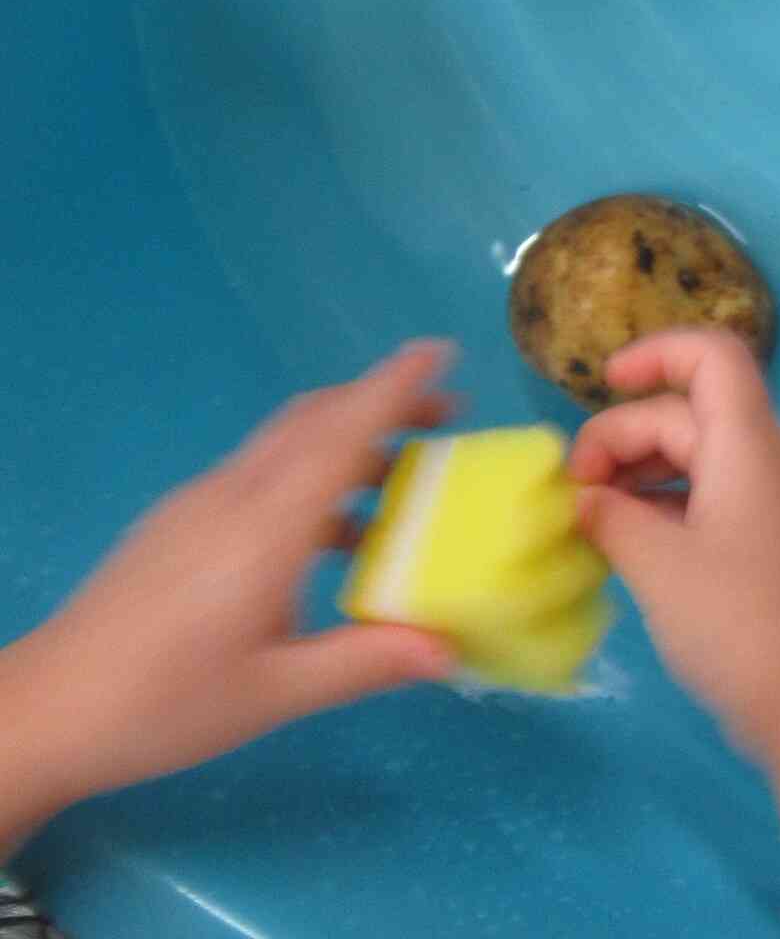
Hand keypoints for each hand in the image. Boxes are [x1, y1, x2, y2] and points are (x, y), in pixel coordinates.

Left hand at [2, 343, 455, 826]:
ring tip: (397, 479)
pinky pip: (257, 470)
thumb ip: (363, 662)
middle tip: (444, 414)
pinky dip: (307, 471)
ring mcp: (198, 502)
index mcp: (266, 528)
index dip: (391, 387)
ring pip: (283, 442)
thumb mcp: (273, 695)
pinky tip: (324, 534)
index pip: (340, 433)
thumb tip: (449, 648)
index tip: (439, 351)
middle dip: (380, 402)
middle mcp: (234, 496)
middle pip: (314, 420)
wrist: (47, 709)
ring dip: (344, 437)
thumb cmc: (164, 704)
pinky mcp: (176, 521)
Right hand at [570, 333, 779, 762]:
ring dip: (643, 473)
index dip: (656, 353)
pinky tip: (630, 545)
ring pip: (702, 457)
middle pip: (692, 412)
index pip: (712, 356)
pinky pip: (717, 496)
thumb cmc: (737, 622)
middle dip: (625, 436)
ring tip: (591, 518)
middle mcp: (773, 458)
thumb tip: (582, 498)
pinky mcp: (778, 543)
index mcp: (751, 444)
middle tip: (572, 493)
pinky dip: (670, 505)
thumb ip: (611, 518)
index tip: (601, 383)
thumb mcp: (657, 566)